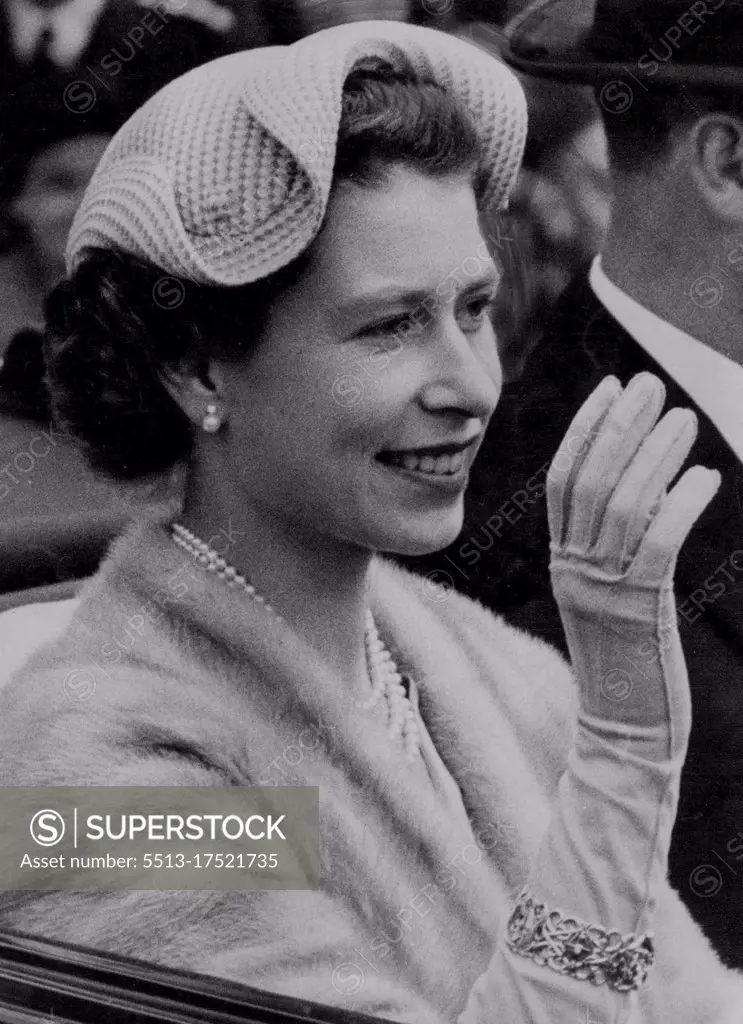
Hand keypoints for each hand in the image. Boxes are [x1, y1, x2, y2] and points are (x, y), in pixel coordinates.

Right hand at [546, 372, 719, 759]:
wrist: (622, 731)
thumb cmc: (626, 660)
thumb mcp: (610, 594)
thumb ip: (617, 544)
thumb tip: (647, 484)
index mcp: (561, 561)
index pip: (562, 479)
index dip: (586, 429)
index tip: (611, 388)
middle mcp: (572, 569)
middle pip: (588, 481)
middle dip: (619, 425)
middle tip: (648, 384)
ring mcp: (598, 590)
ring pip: (620, 505)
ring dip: (653, 455)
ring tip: (682, 418)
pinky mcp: (633, 612)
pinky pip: (656, 545)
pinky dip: (679, 504)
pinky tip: (704, 477)